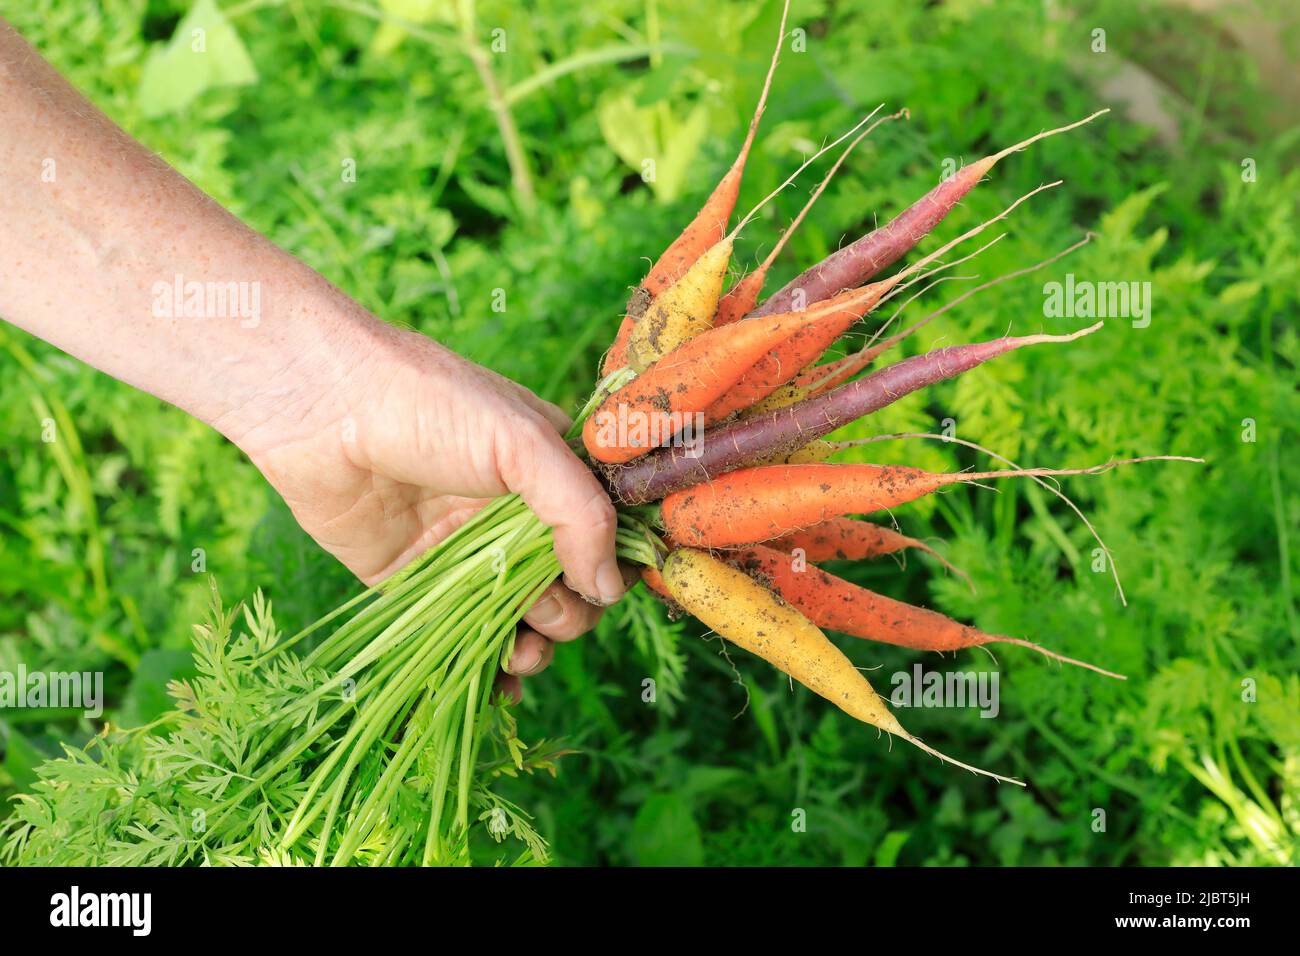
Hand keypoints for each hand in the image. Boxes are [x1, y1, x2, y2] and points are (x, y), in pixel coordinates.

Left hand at [234, 318, 625, 694]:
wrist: (322, 406)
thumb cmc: (431, 403)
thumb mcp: (523, 442)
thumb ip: (578, 513)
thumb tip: (607, 588)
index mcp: (548, 472)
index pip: (600, 532)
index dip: (608, 567)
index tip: (603, 589)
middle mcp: (511, 515)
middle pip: (563, 584)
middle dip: (568, 612)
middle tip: (547, 611)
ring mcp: (464, 549)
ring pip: (515, 615)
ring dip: (533, 646)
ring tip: (523, 653)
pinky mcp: (415, 579)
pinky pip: (457, 631)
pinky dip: (483, 665)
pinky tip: (499, 688)